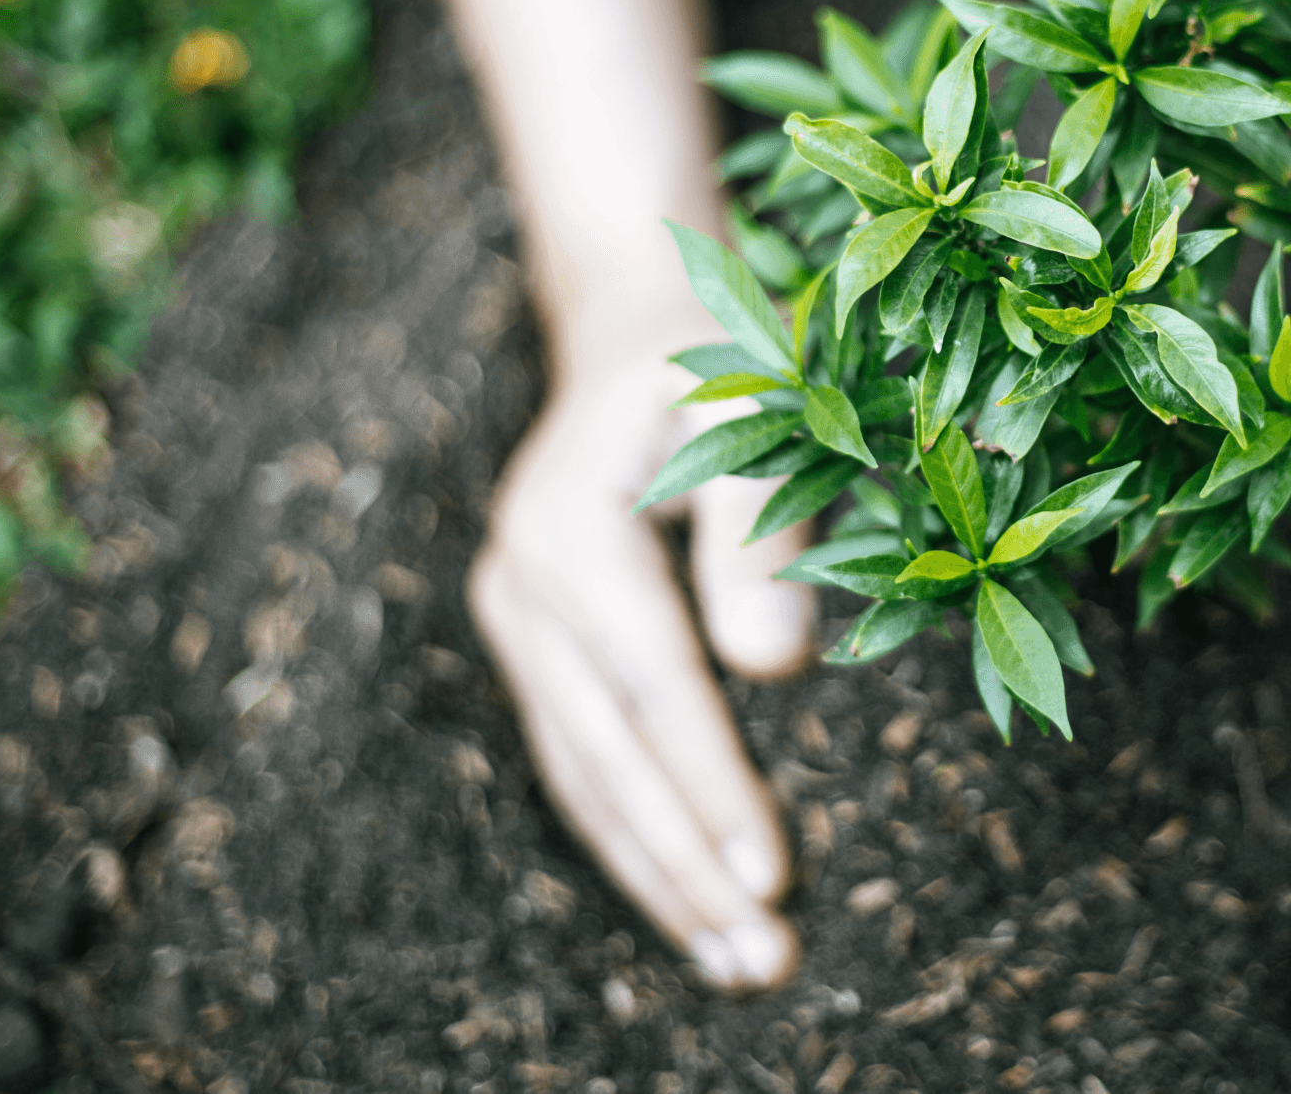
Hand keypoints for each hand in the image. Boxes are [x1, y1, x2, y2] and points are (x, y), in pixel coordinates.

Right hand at [467, 338, 817, 988]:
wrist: (633, 327)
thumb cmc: (716, 360)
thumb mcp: (754, 410)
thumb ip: (761, 530)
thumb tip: (773, 668)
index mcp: (569, 527)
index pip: (652, 686)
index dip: (711, 786)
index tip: (772, 876)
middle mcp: (521, 585)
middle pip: (607, 755)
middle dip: (686, 867)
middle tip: (764, 958)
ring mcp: (516, 620)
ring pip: (583, 777)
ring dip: (658, 878)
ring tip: (737, 964)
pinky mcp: (535, 647)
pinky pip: (580, 761)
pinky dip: (631, 838)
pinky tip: (687, 905)